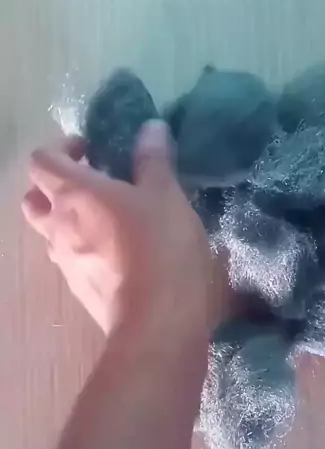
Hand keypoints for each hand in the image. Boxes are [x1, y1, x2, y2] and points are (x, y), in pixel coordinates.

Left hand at [22, 122, 212, 338]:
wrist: (156, 322)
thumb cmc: (160, 247)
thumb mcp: (166, 195)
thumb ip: (154, 159)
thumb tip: (150, 127)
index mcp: (72, 192)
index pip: (41, 160)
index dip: (61, 149)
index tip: (92, 150)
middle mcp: (57, 225)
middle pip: (34, 197)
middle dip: (54, 186)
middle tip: (92, 184)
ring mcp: (64, 261)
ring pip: (49, 232)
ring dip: (67, 219)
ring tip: (107, 219)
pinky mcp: (79, 289)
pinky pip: (70, 259)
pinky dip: (84, 249)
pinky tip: (118, 254)